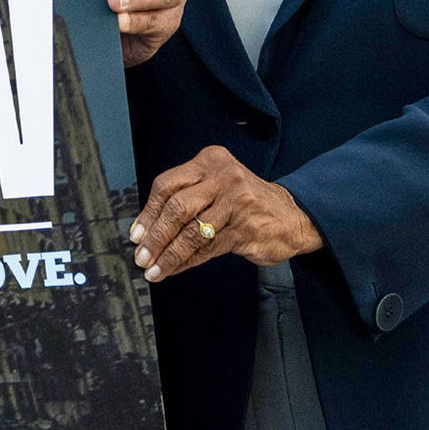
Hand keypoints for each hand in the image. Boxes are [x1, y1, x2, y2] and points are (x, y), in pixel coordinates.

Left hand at [130, 146, 323, 282]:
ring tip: (154, 269)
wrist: (292, 216)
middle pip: (177, 208)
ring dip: (169, 255)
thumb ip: (186, 197)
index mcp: (209, 160)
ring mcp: (237, 203)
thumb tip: (146, 228)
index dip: (148, 212)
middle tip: (141, 256)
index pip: (167, 185)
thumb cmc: (245, 201)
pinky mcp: (245, 229)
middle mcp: (223, 177)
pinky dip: (188, 261)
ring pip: (192, 232)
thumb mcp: (216, 184)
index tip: (136, 234)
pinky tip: (176, 268)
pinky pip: (208, 248)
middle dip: (155, 236)